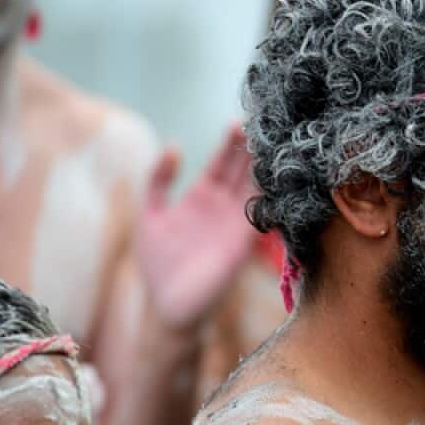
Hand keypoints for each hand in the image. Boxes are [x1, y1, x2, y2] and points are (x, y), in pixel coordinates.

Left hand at [135, 124, 256, 329]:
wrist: (169, 305)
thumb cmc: (159, 264)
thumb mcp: (150, 216)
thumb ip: (158, 181)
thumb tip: (176, 146)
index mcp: (203, 197)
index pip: (222, 162)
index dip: (230, 142)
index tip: (241, 119)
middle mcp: (225, 207)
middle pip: (244, 169)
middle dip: (253, 147)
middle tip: (263, 120)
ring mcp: (237, 224)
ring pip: (256, 187)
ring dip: (264, 166)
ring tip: (271, 140)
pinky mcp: (244, 242)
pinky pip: (260, 213)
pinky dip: (269, 195)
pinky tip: (274, 175)